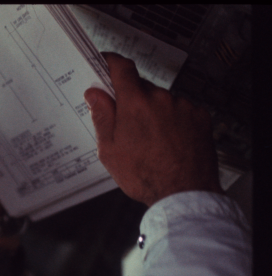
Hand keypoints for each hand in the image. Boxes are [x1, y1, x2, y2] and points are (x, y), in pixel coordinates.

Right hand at [84, 52, 222, 206]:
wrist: (183, 193)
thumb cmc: (146, 176)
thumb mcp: (109, 150)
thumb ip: (102, 117)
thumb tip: (95, 94)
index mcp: (134, 104)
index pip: (121, 68)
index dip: (111, 62)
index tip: (106, 62)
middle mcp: (160, 99)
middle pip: (141, 87)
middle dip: (132, 101)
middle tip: (126, 125)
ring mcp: (182, 106)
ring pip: (161, 100)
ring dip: (153, 112)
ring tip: (150, 141)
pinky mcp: (199, 116)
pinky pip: (180, 110)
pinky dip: (172, 120)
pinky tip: (167, 141)